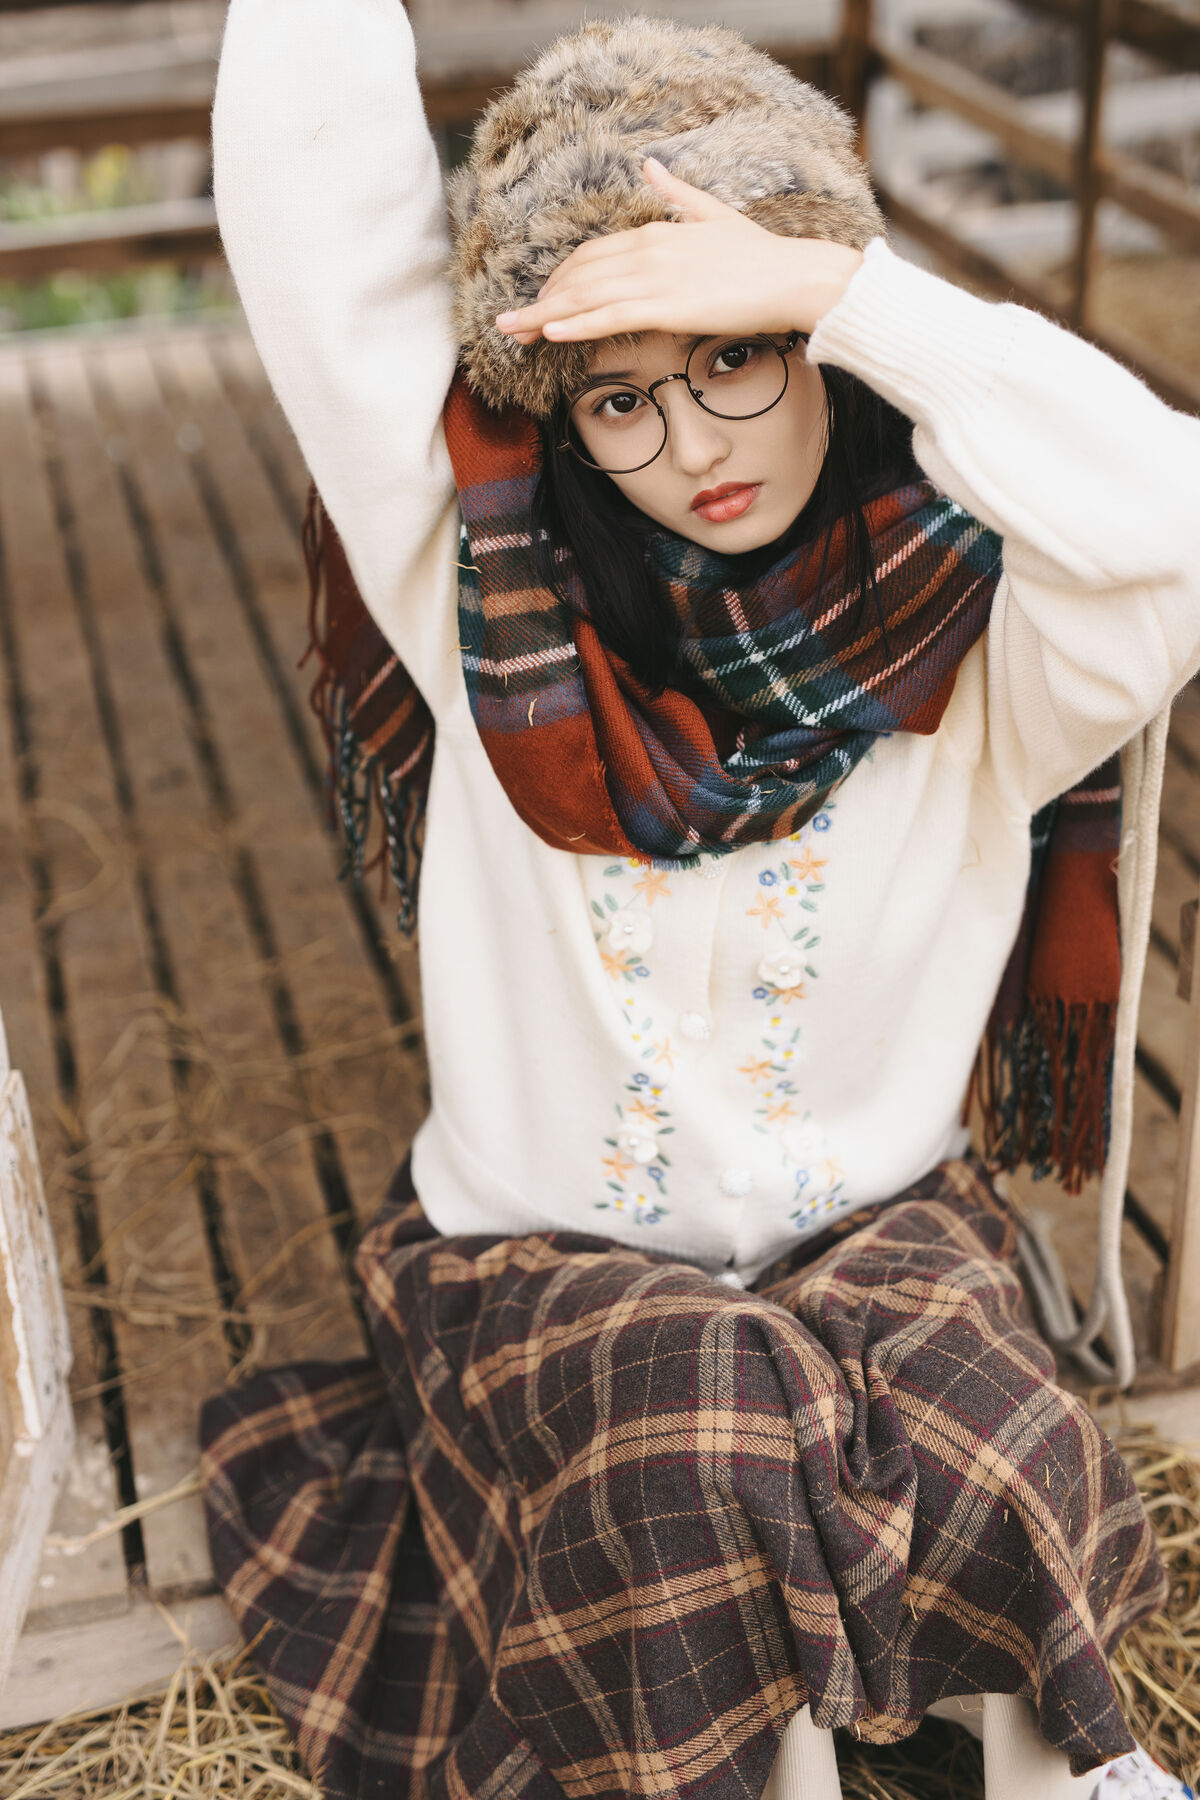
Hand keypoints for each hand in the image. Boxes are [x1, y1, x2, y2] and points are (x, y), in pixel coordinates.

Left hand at [495, 159, 863, 345]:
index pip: (593, 255)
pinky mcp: (667, 307)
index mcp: (655, 233)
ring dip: (543, 315)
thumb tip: (650, 166)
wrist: (792, 277)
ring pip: (585, 297)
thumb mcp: (713, 215)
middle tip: (509, 322)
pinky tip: (549, 332)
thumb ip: (676, 194)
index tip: (539, 296)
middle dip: (540, 299)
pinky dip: (576, 323)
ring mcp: (655, 279)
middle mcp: (647, 252)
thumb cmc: (760, 255)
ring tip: (512, 332)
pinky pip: (610, 316)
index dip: (561, 278)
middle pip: (578, 275)